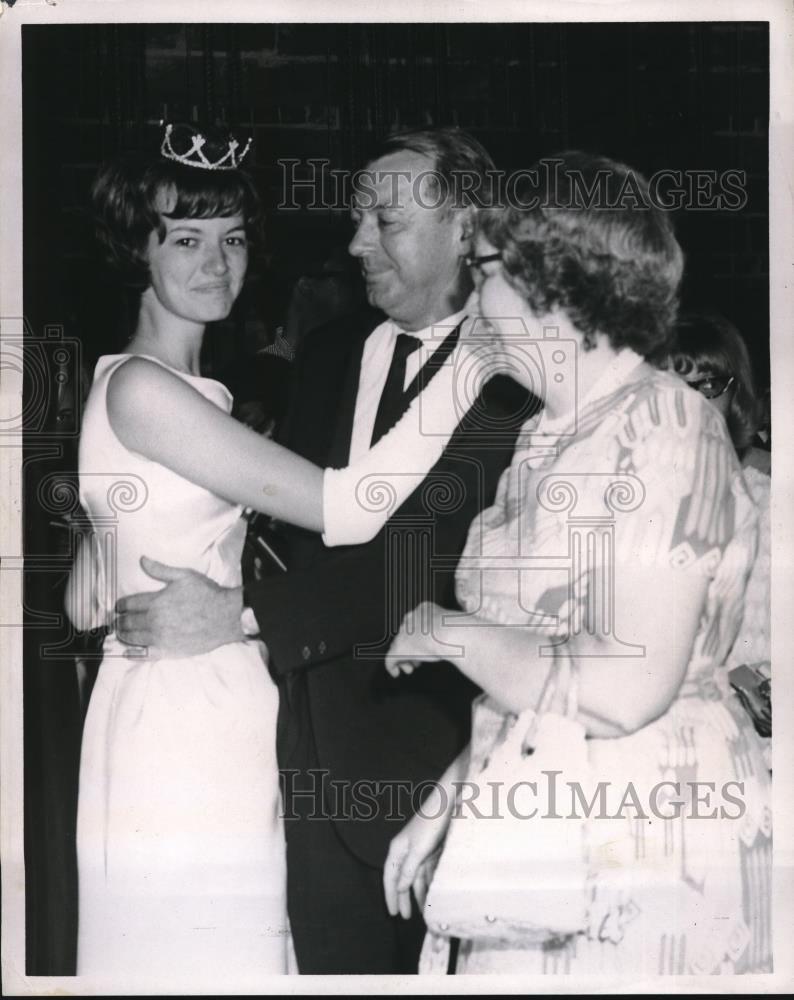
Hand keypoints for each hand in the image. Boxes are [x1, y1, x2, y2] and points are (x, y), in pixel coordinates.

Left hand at [114, 556, 243, 656]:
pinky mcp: (167, 651)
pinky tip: (127, 652)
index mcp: (156, 601)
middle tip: (118, 620)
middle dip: (120, 621)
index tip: (118, 607)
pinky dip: (133, 654)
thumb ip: (160, 570)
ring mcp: (160, 638)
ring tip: (121, 633)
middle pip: (127, 622)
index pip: (129, 604)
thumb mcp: (184, 576)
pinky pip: (144, 655)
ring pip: (132, 638)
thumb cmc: (207, 595)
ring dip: (123, 635)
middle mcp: (154, 621)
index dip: (120, 605)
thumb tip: (142, 560)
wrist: (225, 616)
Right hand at [383, 794, 451, 919]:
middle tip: (404, 917)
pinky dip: (428, 884)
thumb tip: (399, 887)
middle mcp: (406, 851)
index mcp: (398, 849)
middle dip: (402, 898)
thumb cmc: (431, 824)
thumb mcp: (419, 849)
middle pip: (401, 879)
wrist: (448, 803)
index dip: (390, 895)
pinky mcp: (431, 850)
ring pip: (416, 877)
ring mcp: (419, 851)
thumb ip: (408, 869)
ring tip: (421, 912)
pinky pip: (427, 872)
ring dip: (418, 894)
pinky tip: (432, 895)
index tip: (392, 913)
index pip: (390, 877)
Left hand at [385, 601, 452, 677]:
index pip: (416, 624)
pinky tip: (396, 673)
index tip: (424, 646)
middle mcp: (411, 620)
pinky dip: (392, 666)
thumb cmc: (455, 629)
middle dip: (411, 649)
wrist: (448, 633)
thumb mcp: (453, 625)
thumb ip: (448, 629)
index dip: (419, 637)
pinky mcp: (399, 649)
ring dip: (403, 658)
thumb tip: (455, 638)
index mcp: (424, 609)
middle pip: (405, 635)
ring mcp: (404, 634)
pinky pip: (391, 658)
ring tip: (409, 667)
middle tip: (415, 660)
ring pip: (398, 646)